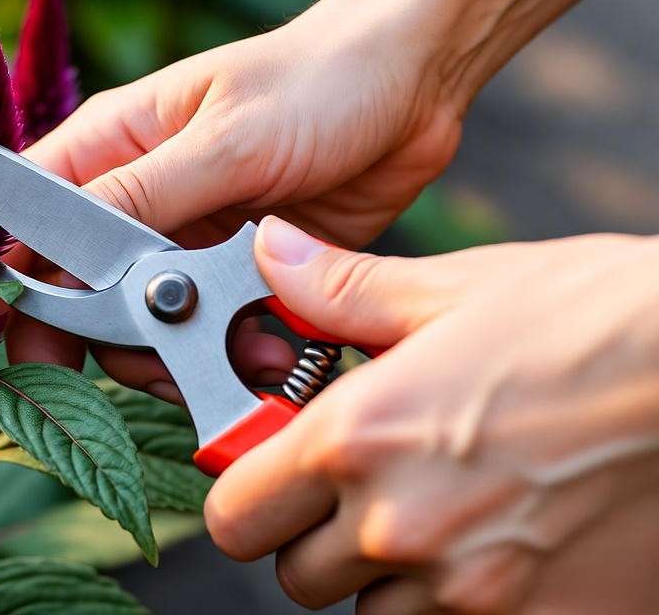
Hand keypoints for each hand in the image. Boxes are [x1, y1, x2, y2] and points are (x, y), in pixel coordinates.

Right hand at [0, 0, 464, 389]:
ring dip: (184, 359)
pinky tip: (283, 342)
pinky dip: (234, 360)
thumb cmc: (313, 81)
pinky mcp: (226, 284)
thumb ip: (137, 198)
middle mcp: (124, 208)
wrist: (411, 85)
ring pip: (132, 340)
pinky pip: (200, 347)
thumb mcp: (224, 136)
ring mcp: (175, 250)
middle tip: (152, 360)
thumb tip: (39, 249)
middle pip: (60, 305)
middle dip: (94, 349)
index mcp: (98, 154)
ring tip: (258, 341)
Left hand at [204, 216, 658, 612]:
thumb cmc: (599, 320)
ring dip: (386, 575)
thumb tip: (274, 253)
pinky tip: (495, 541)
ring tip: (440, 506)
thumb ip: (343, 291)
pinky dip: (456, 602)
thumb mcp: (457, 288)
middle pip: (295, 575)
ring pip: (372, 613)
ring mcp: (470, 590)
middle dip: (314, 534)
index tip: (273, 470)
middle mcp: (400, 526)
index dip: (247, 493)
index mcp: (356, 439)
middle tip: (363, 486)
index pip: (234, 516)